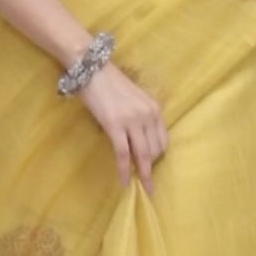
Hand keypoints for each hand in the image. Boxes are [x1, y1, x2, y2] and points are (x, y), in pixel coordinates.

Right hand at [77, 60, 169, 194]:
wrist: (92, 67)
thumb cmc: (109, 82)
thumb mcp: (133, 99)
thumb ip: (139, 117)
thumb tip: (137, 139)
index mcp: (155, 108)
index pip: (163, 140)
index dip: (158, 157)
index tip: (151, 167)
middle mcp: (148, 114)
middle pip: (155, 150)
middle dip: (150, 167)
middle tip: (144, 180)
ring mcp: (133, 120)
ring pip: (143, 155)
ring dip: (142, 174)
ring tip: (141, 187)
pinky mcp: (115, 125)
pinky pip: (124, 154)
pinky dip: (124, 170)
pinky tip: (123, 181)